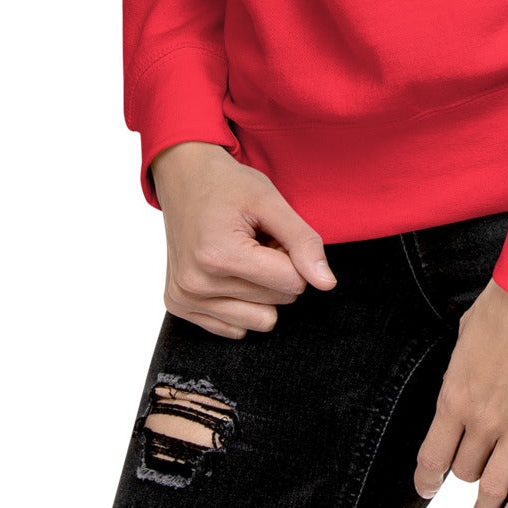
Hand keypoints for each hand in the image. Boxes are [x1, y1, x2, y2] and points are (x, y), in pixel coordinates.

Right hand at [149, 141, 336, 338]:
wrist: (184, 178)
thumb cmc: (228, 186)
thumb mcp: (271, 201)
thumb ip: (303, 241)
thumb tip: (327, 284)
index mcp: (218, 254)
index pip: (291, 282)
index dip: (293, 256)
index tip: (273, 233)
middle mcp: (195, 284)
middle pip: (277, 302)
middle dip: (277, 271)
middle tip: (256, 240)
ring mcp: (184, 298)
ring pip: (260, 321)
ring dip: (261, 290)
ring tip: (243, 255)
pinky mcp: (179, 306)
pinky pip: (236, 329)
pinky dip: (241, 302)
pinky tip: (228, 271)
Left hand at [412, 279, 507, 507]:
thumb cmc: (507, 303)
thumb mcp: (465, 336)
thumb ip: (460, 371)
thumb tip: (459, 384)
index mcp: (455, 395)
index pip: (431, 456)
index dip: (427, 480)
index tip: (427, 489)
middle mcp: (480, 421)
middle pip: (465, 471)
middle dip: (466, 476)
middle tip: (471, 482)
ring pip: (494, 488)